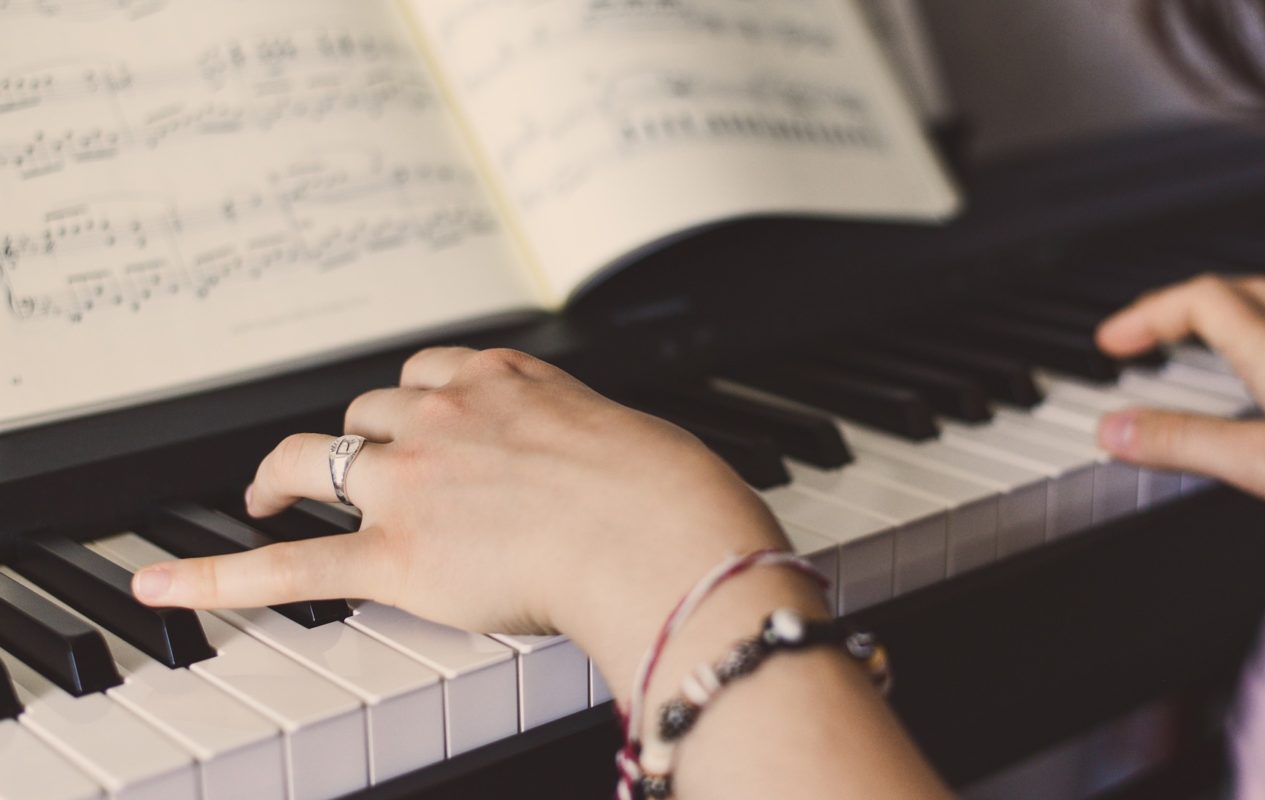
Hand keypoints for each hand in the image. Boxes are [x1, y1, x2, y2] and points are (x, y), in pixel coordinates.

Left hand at [130, 347, 806, 696]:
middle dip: (354, 435)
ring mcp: (414, 481)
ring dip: (292, 473)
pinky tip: (167, 586)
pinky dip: (218, 577)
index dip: (411, 396)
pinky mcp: (398, 553)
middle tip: (338, 462)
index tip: (409, 413)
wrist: (661, 533)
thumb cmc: (667, 490)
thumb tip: (613, 469)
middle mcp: (447, 415)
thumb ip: (590, 443)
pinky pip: (290, 564)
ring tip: (268, 494)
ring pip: (321, 457)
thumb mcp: (630, 434)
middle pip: (370, 410)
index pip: (430, 371)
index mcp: (505, 381)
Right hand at [1095, 274, 1264, 517]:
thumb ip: (1185, 442)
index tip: (1112, 340)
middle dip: (1184, 305)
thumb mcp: (1264, 462)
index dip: (1149, 312)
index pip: (1201, 299)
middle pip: (1241, 294)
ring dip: (1233, 315)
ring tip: (1206, 339)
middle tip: (1149, 331)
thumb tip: (1115, 431)